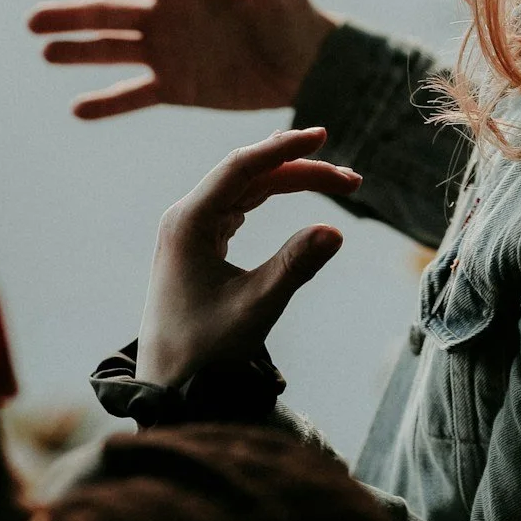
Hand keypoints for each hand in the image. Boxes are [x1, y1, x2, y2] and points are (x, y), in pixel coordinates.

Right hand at [27, 0, 337, 119]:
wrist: (304, 68)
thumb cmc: (295, 23)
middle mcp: (168, 17)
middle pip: (111, 12)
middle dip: (73, 16)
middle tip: (34, 22)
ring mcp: (167, 52)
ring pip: (113, 51)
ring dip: (79, 51)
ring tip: (46, 53)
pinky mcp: (175, 87)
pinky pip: (134, 95)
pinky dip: (108, 103)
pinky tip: (78, 109)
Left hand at [141, 128, 357, 384]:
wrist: (168, 384)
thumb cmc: (205, 351)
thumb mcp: (255, 308)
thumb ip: (294, 267)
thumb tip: (336, 230)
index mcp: (188, 223)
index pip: (241, 167)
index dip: (283, 148)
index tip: (322, 136)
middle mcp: (185, 218)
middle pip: (249, 174)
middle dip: (300, 170)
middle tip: (352, 182)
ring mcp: (190, 229)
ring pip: (246, 188)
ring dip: (291, 181)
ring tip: (338, 183)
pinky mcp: (199, 244)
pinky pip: (239, 205)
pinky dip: (272, 195)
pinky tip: (293, 186)